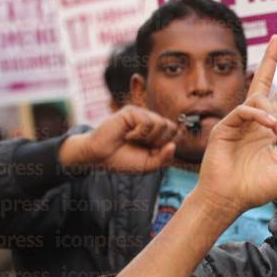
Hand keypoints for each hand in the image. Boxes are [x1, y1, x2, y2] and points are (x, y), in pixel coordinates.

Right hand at [59, 105, 176, 171]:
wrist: (99, 156)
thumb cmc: (123, 159)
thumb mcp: (148, 164)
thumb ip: (164, 158)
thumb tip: (173, 145)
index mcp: (157, 132)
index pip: (177, 133)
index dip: (169, 145)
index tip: (153, 151)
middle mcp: (151, 120)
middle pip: (172, 128)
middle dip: (159, 143)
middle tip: (143, 146)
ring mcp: (142, 114)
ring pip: (161, 124)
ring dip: (149, 138)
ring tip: (134, 140)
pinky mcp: (131, 111)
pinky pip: (147, 122)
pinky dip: (138, 134)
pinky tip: (127, 136)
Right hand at [194, 35, 276, 214]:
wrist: (229, 200)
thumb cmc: (255, 188)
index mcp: (266, 129)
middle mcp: (253, 122)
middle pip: (260, 82)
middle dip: (269, 61)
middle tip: (276, 38)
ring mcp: (238, 122)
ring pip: (255, 97)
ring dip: (271, 108)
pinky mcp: (225, 127)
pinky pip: (244, 111)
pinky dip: (258, 115)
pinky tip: (271, 125)